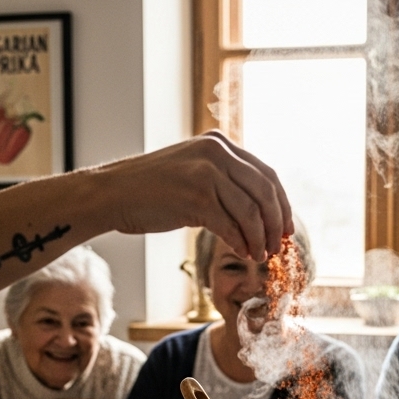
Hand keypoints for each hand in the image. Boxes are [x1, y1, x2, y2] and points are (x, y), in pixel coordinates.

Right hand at [102, 132, 291, 260]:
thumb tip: (257, 209)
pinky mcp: (196, 198)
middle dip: (277, 223)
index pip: (266, 173)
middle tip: (277, 246)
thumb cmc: (149, 189)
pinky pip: (231, 226)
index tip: (286, 227)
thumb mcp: (191, 170)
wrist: (111, 193)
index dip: (282, 203)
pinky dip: (241, 243)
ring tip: (259, 255)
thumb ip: (222, 179)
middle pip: (266, 191)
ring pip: (251, 212)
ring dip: (259, 238)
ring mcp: (206, 173)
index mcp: (219, 143)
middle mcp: (216, 152)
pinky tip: (242, 253)